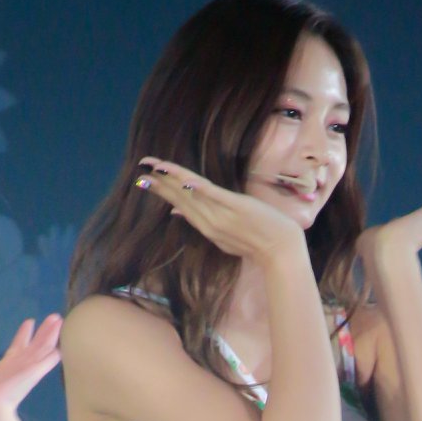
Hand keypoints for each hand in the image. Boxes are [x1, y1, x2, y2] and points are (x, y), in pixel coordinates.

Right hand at [137, 158, 302, 268]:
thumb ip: (201, 223)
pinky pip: (213, 195)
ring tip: (155, 168)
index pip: (179, 206)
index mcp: (206, 228)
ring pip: (191, 195)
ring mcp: (222, 215)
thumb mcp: (224, 238)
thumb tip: (176, 212)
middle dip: (160, 184)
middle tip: (141, 171)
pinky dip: (197, 187)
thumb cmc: (256, 244)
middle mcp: (209, 222)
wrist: (280, 252)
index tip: (144, 180)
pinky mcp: (236, 207)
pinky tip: (184, 179)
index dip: (162, 192)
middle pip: (180, 199)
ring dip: (172, 180)